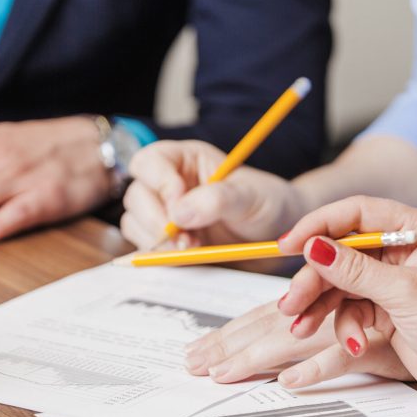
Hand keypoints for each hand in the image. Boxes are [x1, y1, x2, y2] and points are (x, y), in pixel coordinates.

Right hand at [122, 140, 303, 250]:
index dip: (159, 183)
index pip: (150, 162)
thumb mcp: (250, 196)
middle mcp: (170, 185)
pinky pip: (147, 249)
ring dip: (159, 241)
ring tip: (195, 247)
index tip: (180, 207)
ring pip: (136, 224)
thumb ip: (217, 199)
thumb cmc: (268, 204)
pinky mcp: (169, 242)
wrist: (280, 237)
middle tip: (187, 240)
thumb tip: (178, 212)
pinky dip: (162, 256)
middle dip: (158, 221)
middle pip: (137, 196)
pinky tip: (190, 256)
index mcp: (185, 160)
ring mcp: (166, 215)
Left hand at [184, 300, 412, 383]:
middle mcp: (344, 306)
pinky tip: (291, 382)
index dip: (235, 332)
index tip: (203, 354)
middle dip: (233, 342)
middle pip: (275, 321)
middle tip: (194, 364)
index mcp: (333, 302)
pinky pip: (346, 355)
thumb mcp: (368, 343)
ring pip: (303, 333)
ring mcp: (364, 323)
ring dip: (263, 353)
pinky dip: (319, 367)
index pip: (271, 316)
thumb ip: (329, 342)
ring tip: (226, 374)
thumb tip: (281, 357)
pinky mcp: (387, 345)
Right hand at [276, 196, 416, 415]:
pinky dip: (343, 327)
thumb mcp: (406, 295)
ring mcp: (394, 282)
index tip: (289, 245)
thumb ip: (356, 271)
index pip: (357, 214)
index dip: (319, 226)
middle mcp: (403, 251)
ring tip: (302, 329)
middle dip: (314, 279)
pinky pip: (350, 310)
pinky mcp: (388, 310)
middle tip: (292, 304)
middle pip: (341, 252)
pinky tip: (352, 345)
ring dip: (320, 307)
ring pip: (340, 285)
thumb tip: (313, 247)